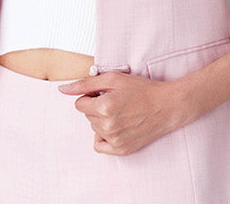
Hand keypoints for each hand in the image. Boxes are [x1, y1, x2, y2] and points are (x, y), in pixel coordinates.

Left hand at [56, 71, 196, 155]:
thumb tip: (62, 90)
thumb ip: (85, 84)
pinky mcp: (122, 149)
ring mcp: (115, 140)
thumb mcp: (113, 79)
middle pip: (87, 116)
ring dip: (102, 121)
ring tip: (121, 113)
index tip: (105, 94)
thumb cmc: (142, 90)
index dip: (91, 97)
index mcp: (104, 107)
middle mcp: (108, 126)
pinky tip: (115, 127)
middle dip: (97, 108)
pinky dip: (103, 137)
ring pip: (94, 129)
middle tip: (117, 102)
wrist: (167, 106)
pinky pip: (99, 145)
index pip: (80, 104)